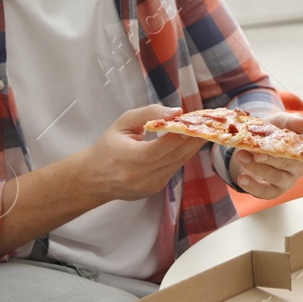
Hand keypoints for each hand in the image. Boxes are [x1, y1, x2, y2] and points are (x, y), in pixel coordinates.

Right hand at [83, 105, 205, 201]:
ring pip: (178, 163)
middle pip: (176, 155)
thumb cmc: (108, 146)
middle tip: (208, 124)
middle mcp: (140, 176)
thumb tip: (177, 111)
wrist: (94, 178)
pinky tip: (186, 144)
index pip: (163, 146)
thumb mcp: (123, 123)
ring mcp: (149, 186)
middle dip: (194, 138)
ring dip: (191, 147)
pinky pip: (173, 169)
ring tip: (202, 131)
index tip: (196, 119)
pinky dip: (180, 156)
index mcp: (129, 158)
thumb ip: (149, 114)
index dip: (182, 132)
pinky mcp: (154, 189)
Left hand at [229, 111, 302, 199]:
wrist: (255, 144)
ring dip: (256, 168)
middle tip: (251, 152)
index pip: (299, 151)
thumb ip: (291, 121)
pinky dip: (253, 186)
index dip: (286, 149)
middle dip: (269, 159)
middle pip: (288, 166)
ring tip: (240, 156)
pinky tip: (241, 178)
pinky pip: (266, 193)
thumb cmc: (272, 132)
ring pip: (276, 178)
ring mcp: (287, 181)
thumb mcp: (278, 122)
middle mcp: (299, 167)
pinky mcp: (274, 191)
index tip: (267, 145)